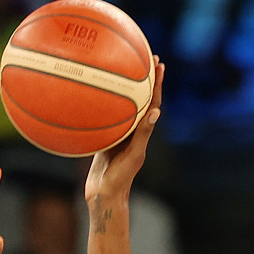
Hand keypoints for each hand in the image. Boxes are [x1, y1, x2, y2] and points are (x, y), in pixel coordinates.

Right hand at [85, 61, 163, 208]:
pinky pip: (105, 118)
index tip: (159, 64)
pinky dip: (103, 105)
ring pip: (123, 106)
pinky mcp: (105, 140)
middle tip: (147, 57)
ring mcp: (119, 135)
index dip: (157, 83)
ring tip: (124, 69)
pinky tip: (94, 95)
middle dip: (144, 79)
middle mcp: (132, 130)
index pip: (153, 102)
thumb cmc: (121, 178)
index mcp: (143, 132)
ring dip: (126, 88)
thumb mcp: (133, 155)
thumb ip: (143, 134)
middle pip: (141, 99)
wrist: (104, 195)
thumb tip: (156, 112)